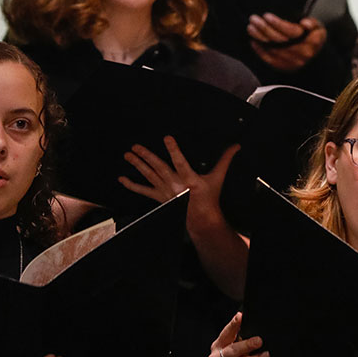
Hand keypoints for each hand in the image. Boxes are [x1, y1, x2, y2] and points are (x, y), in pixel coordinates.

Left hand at [119, 136, 238, 211]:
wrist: (200, 218)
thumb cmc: (209, 197)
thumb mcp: (217, 177)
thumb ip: (225, 160)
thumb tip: (235, 147)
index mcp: (189, 179)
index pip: (180, 161)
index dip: (174, 150)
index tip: (167, 138)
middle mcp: (174, 185)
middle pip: (158, 168)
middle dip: (146, 156)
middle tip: (136, 146)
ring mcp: (164, 191)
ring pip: (149, 176)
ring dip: (137, 165)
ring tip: (128, 155)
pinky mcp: (158, 197)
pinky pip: (143, 191)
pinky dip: (132, 185)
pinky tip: (122, 179)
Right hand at [208, 311, 268, 356]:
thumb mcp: (234, 346)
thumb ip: (238, 335)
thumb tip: (244, 318)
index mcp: (217, 345)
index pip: (226, 333)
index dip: (233, 325)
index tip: (240, 317)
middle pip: (232, 350)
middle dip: (247, 345)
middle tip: (259, 341)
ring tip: (265, 356)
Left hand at [248, 13, 327, 71]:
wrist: (315, 54)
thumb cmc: (314, 36)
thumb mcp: (318, 27)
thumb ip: (313, 23)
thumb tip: (306, 24)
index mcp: (312, 41)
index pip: (292, 32)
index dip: (278, 24)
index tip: (266, 16)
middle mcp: (303, 53)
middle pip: (280, 41)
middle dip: (264, 29)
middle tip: (253, 18)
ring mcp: (293, 62)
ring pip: (273, 49)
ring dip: (260, 38)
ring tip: (251, 27)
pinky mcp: (285, 67)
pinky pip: (270, 59)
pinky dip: (260, 51)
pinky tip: (254, 41)